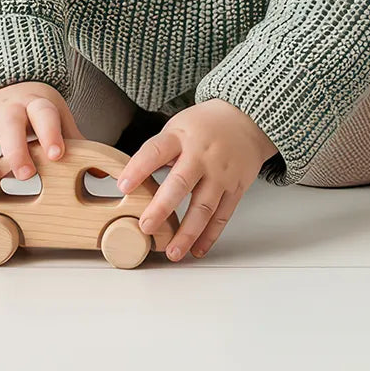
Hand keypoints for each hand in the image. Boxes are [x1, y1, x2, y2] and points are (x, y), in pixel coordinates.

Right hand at [0, 80, 85, 190]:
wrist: (9, 84)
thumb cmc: (36, 110)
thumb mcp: (57, 117)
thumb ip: (74, 142)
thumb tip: (101, 172)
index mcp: (36, 102)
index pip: (44, 114)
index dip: (50, 133)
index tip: (57, 154)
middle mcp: (8, 107)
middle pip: (9, 124)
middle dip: (16, 150)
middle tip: (26, 176)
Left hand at [116, 99, 276, 262]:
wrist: (246, 118)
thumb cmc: (205, 125)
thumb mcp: (178, 127)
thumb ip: (160, 153)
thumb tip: (132, 181)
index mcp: (182, 137)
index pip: (156, 152)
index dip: (138, 169)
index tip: (123, 187)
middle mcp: (202, 155)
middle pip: (181, 183)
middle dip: (162, 207)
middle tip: (146, 227)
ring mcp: (221, 173)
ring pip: (204, 206)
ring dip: (187, 233)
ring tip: (172, 252)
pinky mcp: (236, 187)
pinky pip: (223, 215)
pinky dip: (210, 235)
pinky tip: (197, 249)